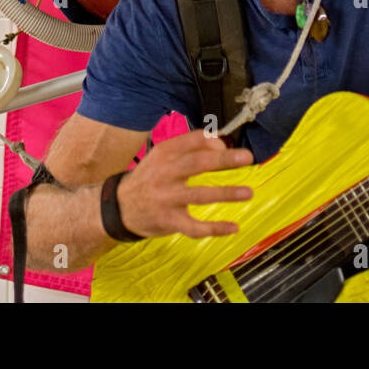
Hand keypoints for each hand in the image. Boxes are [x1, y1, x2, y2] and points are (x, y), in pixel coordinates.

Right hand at [114, 129, 253, 239]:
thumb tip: (221, 143)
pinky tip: (233, 226)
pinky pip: (194, 227)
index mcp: (164, 153)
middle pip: (198, 164)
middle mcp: (164, 173)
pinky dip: (215, 228)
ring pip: (199, 195)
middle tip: (246, 157)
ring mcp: (166, 198)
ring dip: (226, 193)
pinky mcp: (168, 221)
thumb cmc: (150, 177)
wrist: (120, 206)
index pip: (193, 140)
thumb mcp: (162, 156)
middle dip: (224, 160)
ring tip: (248, 192)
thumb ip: (189, 148)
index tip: (229, 144)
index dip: (214, 141)